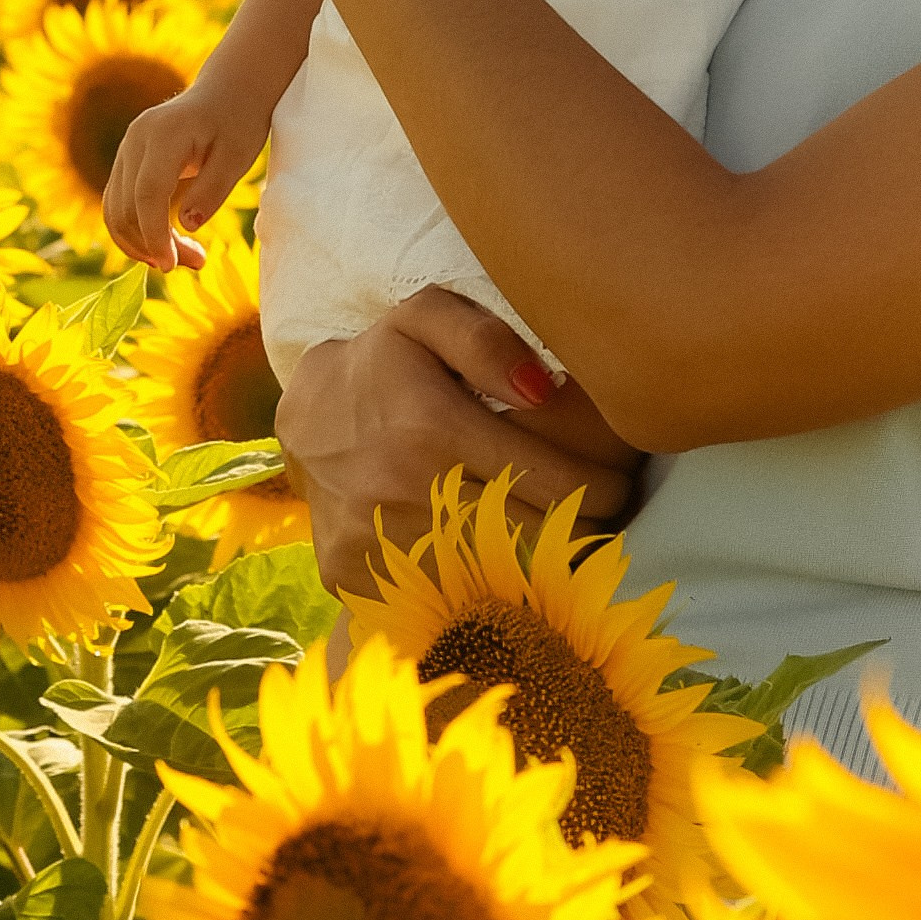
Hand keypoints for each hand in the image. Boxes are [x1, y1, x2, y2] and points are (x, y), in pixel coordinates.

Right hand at [105, 63, 276, 269]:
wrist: (227, 89)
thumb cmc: (239, 120)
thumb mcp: (238, 155)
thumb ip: (212, 189)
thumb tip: (187, 226)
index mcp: (164, 134)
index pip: (147, 194)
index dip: (155, 235)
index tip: (173, 265)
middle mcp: (136, 139)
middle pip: (126, 206)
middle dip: (151, 245)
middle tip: (194, 264)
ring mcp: (127, 148)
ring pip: (115, 209)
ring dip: (141, 243)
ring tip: (181, 260)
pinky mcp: (127, 159)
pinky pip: (118, 202)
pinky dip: (135, 229)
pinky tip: (162, 245)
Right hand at [275, 291, 639, 594]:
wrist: (302, 418)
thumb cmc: (385, 363)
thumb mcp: (428, 319)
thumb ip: (487, 339)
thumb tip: (542, 389)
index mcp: (431, 426)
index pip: (557, 485)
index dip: (606, 492)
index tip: (618, 486)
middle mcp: (402, 490)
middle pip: (535, 539)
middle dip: (581, 532)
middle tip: (597, 516)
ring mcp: (373, 542)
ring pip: (494, 579)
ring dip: (536, 565)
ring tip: (553, 538)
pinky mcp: (352, 578)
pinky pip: (439, 599)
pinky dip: (475, 589)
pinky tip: (490, 564)